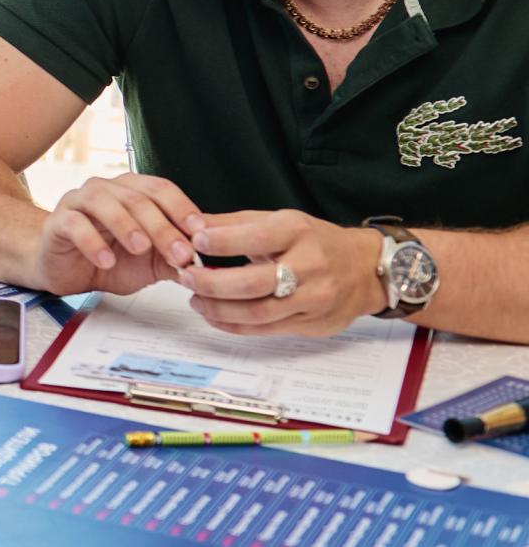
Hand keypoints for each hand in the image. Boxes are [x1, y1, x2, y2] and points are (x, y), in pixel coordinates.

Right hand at [34, 174, 204, 296]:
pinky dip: (92, 242)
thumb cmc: (108, 258)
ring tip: (142, 248)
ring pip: (105, 203)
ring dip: (127, 226)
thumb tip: (208, 265)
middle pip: (138, 199)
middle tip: (179, 254)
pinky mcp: (58, 221)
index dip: (182, 208)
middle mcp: (106, 190)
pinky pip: (75, 224)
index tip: (200, 233)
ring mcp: (79, 202)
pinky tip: (106, 260)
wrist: (65, 268)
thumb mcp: (150, 264)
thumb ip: (174, 260)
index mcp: (131, 191)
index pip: (161, 189)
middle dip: (163, 227)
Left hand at [178, 210, 383, 335]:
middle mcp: (309, 266)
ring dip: (220, 309)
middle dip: (212, 283)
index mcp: (298, 233)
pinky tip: (216, 317)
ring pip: (259, 312)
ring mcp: (314, 299)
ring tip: (195, 300)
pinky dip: (236, 326)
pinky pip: (268, 329)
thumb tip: (192, 224)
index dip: (222, 242)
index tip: (194, 241)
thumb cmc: (316, 241)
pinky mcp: (313, 324)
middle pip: (254, 282)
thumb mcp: (280, 220)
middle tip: (185, 277)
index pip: (256, 238)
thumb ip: (234, 224)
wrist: (365, 269)